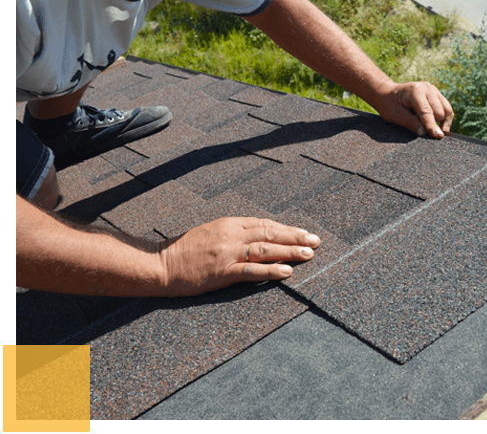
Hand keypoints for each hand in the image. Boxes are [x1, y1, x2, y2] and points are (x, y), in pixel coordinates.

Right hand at [158, 217, 320, 296]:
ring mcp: (227, 253)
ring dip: (289, 251)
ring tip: (309, 254)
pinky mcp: (222, 272)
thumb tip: (259, 236)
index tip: (304, 232)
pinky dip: (271, 270)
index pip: (264, 224)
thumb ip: (234, 232)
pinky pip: (251, 270)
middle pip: (270, 233)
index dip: (287, 229)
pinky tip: (287, 272)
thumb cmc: (185, 249)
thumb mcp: (211, 232)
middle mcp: (231, 235)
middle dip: (295, 237)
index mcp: (229, 224)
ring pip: (265, 249)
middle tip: (316, 241)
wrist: (161, 264)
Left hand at [375, 81, 453, 138]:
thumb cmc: (389, 104)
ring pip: (447, 109)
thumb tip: (425, 133)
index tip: (438, 136)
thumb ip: (410, 123)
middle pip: (440, 111)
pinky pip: (446, 108)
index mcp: (414, 91)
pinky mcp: (436, 94)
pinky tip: (438, 126)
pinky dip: (444, 118)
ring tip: (435, 131)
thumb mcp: (395, 116)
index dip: (432, 125)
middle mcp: (426, 88)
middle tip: (426, 133)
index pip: (427, 111)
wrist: (387, 93)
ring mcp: (433, 90)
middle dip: (435, 124)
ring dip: (443, 122)